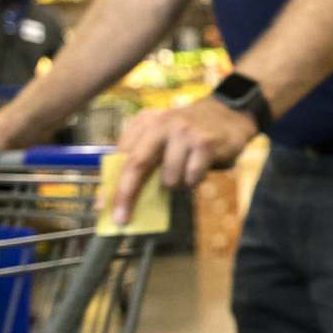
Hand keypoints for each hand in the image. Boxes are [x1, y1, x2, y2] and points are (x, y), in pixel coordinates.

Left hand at [109, 96, 255, 223]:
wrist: (230, 112)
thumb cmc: (190, 132)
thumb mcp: (162, 136)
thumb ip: (143, 158)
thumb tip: (122, 198)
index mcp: (144, 123)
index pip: (120, 157)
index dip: (110, 185)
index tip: (103, 208)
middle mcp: (160, 124)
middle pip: (135, 165)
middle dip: (126, 196)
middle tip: (122, 219)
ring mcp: (183, 132)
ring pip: (169, 179)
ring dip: (177, 184)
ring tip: (187, 171)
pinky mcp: (204, 143)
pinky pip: (192, 178)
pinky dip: (195, 181)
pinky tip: (201, 167)